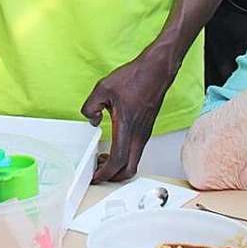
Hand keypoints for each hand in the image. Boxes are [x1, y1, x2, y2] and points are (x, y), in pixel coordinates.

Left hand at [81, 51, 175, 182]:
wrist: (155, 71)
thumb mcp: (103, 88)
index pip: (117, 161)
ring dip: (119, 166)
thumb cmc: (135, 77)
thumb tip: (91, 119)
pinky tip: (114, 146)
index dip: (105, 173)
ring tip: (103, 159)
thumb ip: (91, 106)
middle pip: (129, 170)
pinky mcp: (146, 130)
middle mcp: (138, 135)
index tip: (95, 175)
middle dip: (112, 177)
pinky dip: (124, 157)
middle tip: (99, 172)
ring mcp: (144, 134)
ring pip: (133, 162)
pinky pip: (136, 152)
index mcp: (127, 128)